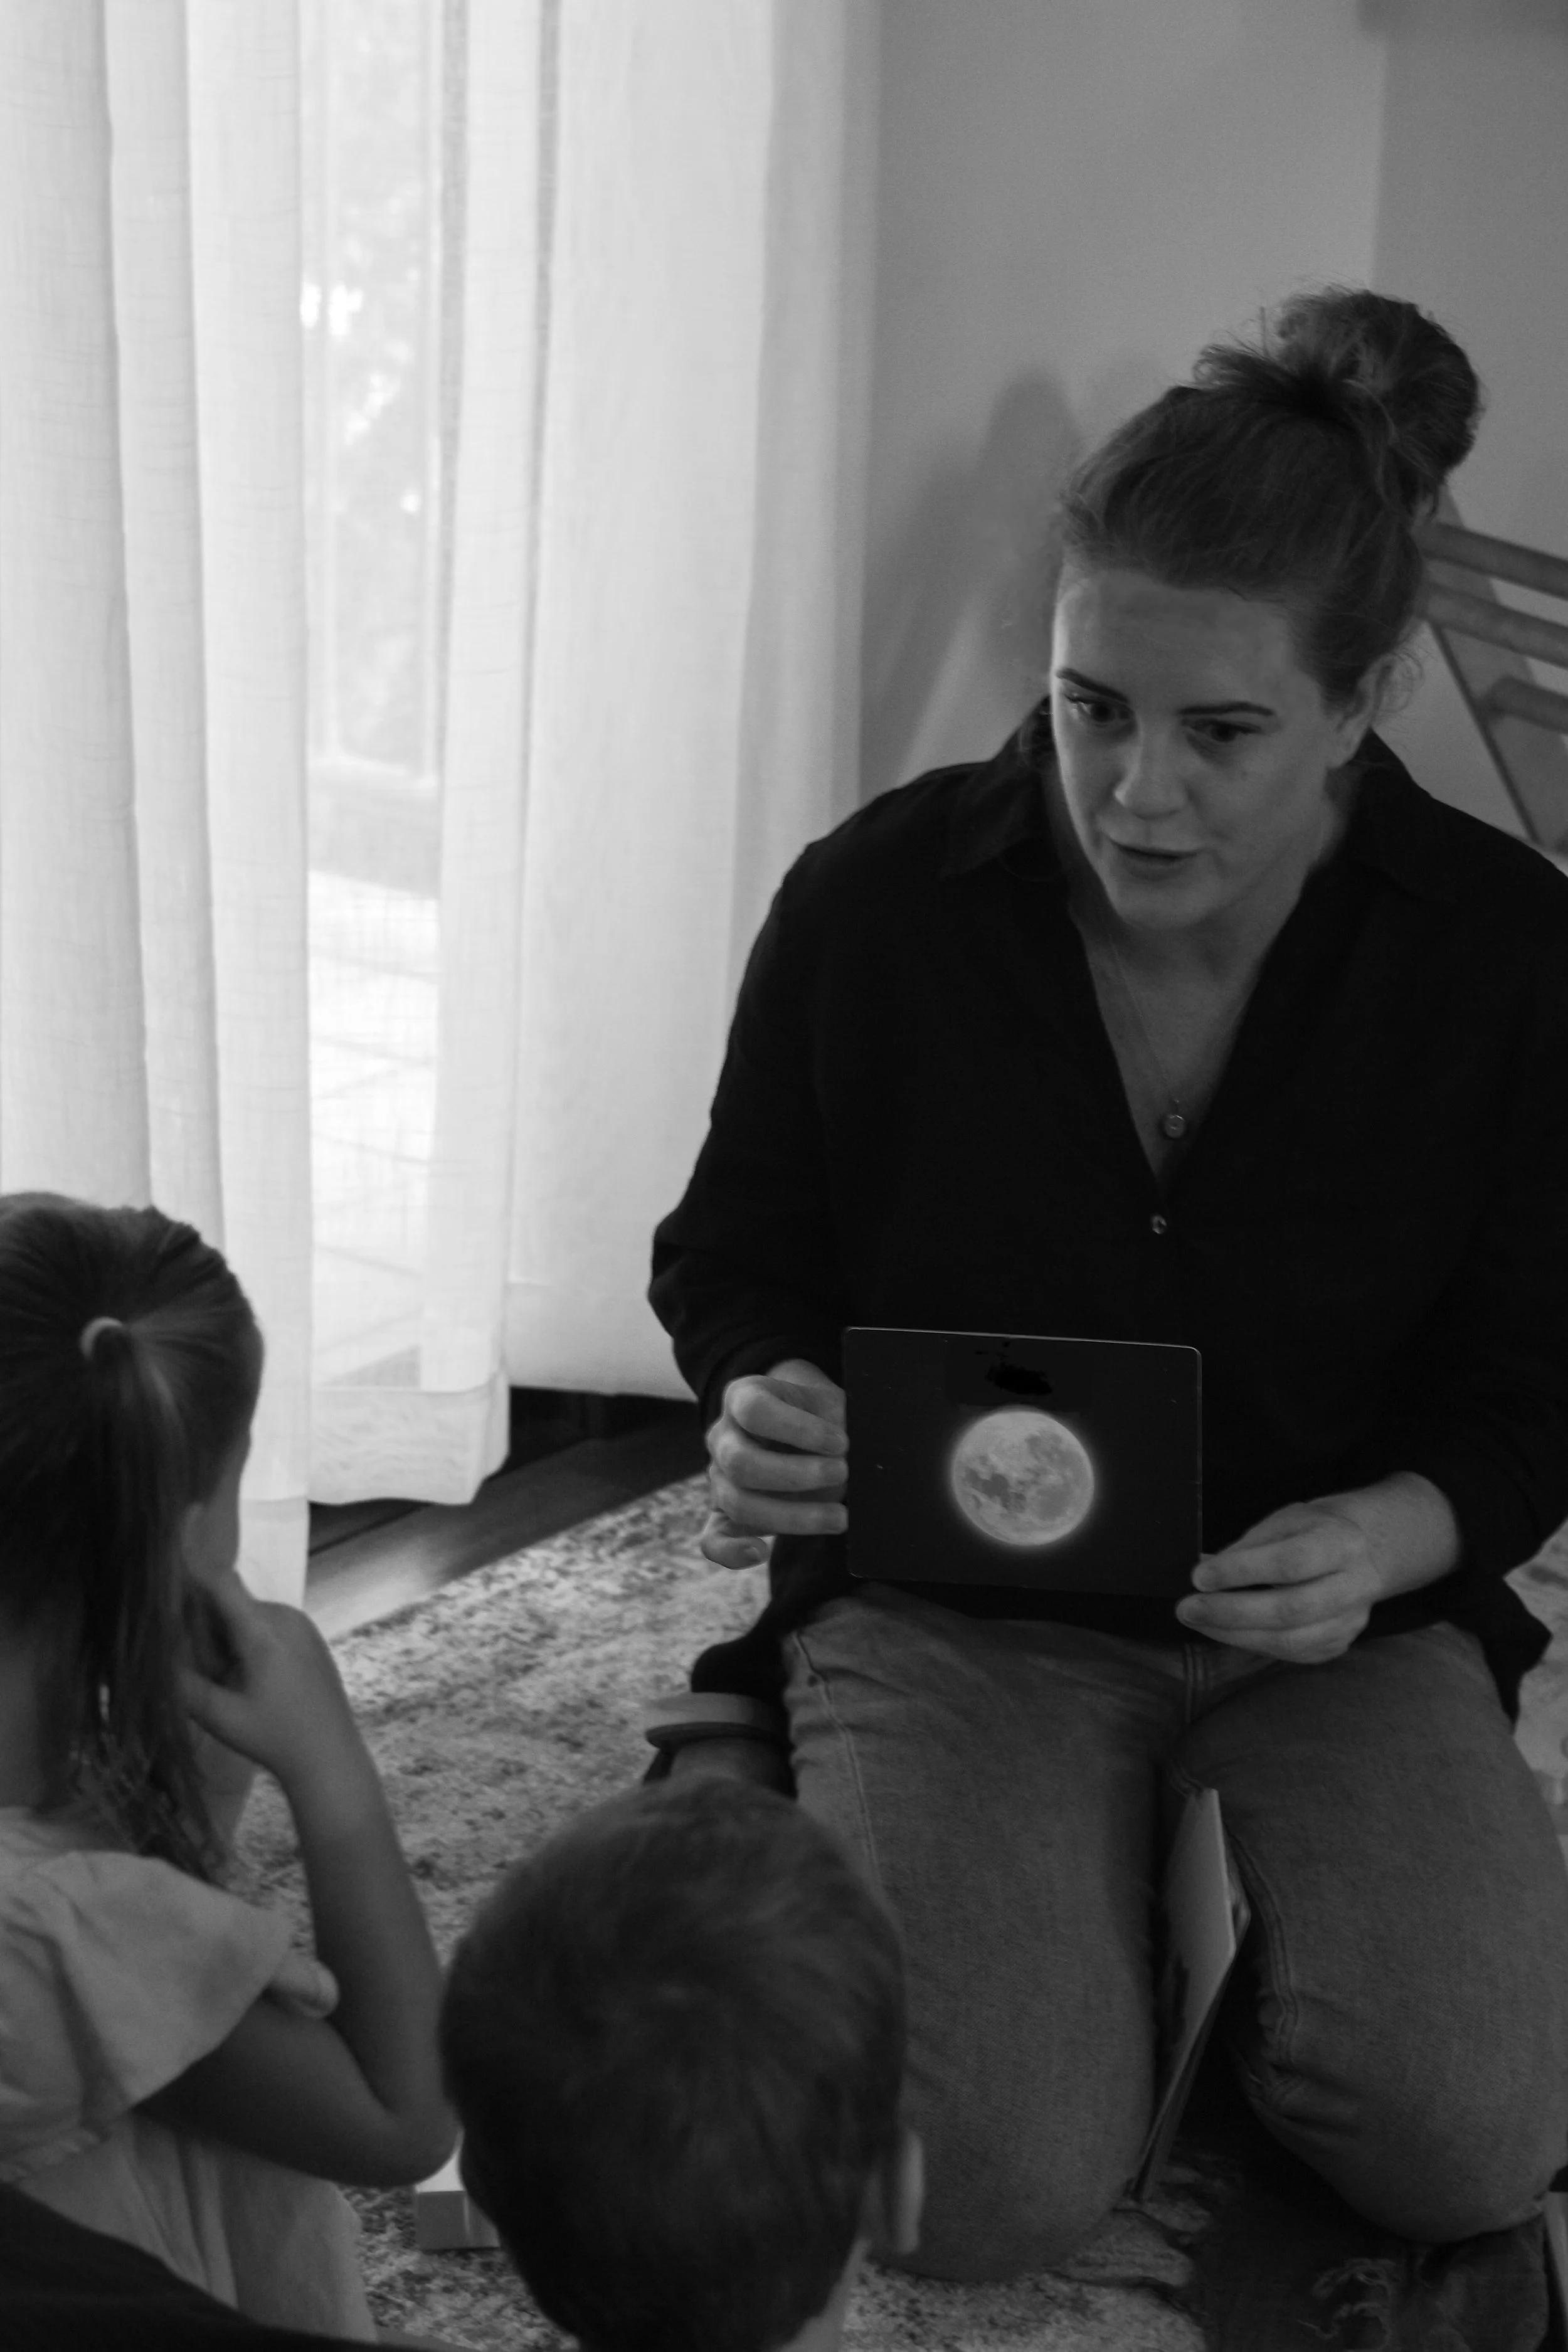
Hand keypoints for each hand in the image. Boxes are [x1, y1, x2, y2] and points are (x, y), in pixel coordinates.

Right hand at [179, 1560, 367, 1796]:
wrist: (331, 1756)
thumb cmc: (274, 1738)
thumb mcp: (219, 1716)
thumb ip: (181, 1683)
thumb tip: (150, 1654)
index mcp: (264, 1629)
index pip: (221, 1581)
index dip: (190, 1579)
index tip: (163, 1592)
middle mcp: (286, 1615)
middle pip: (231, 1602)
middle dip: (207, 1628)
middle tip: (207, 1672)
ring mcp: (302, 1623)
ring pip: (247, 1614)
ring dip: (228, 1638)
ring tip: (231, 1682)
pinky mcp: (310, 1635)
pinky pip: (268, 1624)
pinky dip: (250, 1642)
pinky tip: (253, 1681)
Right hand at [702, 1359, 847, 1568]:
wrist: (808, 1430)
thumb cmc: (820, 1415)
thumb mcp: (830, 1405)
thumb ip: (835, 1423)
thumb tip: (847, 1456)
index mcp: (742, 1398)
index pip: (754, 1411)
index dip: (799, 1429)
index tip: (840, 1441)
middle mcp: (722, 1436)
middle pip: (740, 1462)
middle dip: (797, 1475)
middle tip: (842, 1472)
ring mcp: (719, 1477)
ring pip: (738, 1504)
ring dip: (792, 1517)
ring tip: (839, 1517)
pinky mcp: (725, 1514)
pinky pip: (713, 1539)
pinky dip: (732, 1552)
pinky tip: (761, 1552)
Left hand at [1174, 1498, 1386, 1664]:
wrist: (1362, 1550)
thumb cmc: (1311, 1531)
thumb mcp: (1283, 1522)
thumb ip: (1247, 1549)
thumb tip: (1204, 1575)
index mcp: (1341, 1543)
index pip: (1290, 1563)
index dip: (1242, 1572)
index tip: (1200, 1576)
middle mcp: (1355, 1585)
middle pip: (1290, 1609)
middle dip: (1231, 1612)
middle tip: (1188, 1608)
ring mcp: (1351, 1620)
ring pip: (1291, 1641)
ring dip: (1236, 1634)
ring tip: (1199, 1621)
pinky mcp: (1339, 1644)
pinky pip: (1292, 1654)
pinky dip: (1253, 1643)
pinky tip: (1227, 1632)